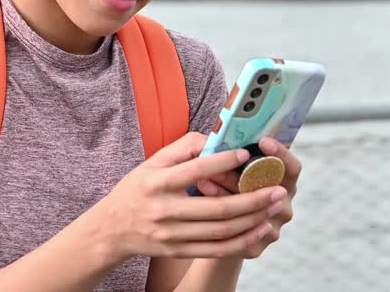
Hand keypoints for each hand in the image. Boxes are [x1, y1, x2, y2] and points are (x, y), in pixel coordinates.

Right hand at [91, 132, 285, 261]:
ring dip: (252, 220)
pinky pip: (216, 250)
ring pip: (220, 232)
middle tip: (277, 188)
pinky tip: (259, 229)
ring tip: (273, 206)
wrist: (112, 229)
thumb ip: (182, 149)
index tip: (247, 153)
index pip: (194, 171)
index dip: (222, 162)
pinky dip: (241, 241)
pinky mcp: (178, 251)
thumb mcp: (151, 162)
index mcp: (156, 183)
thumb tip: (214, 139)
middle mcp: (164, 211)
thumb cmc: (136, 190)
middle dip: (252, 199)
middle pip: (216, 209)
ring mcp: (172, 235)